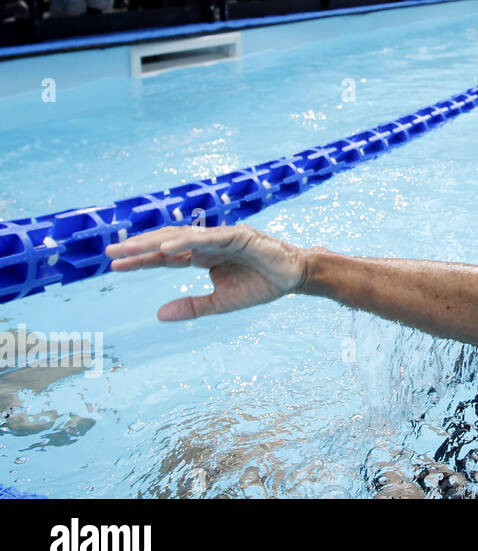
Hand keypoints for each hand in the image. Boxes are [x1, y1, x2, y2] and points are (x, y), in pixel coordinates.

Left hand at [106, 224, 308, 321]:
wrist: (295, 278)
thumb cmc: (260, 285)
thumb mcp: (220, 302)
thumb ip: (192, 306)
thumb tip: (159, 314)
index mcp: (203, 256)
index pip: (165, 257)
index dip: (141, 260)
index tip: (115, 264)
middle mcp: (208, 243)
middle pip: (167, 243)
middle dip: (139, 247)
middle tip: (110, 253)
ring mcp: (222, 237)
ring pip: (182, 237)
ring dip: (155, 242)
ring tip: (130, 249)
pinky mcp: (238, 236)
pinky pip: (208, 238)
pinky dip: (186, 242)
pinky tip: (165, 249)